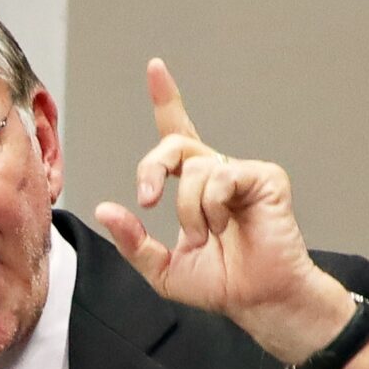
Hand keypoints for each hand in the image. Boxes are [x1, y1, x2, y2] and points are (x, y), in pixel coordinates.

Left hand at [92, 58, 357, 364]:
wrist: (258, 301)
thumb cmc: (223, 285)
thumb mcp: (162, 270)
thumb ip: (133, 242)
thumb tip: (104, 210)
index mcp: (196, 187)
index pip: (177, 135)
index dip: (167, 99)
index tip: (155, 67)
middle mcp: (218, 174)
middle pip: (174, 146)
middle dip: (151, 169)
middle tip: (147, 201)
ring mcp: (241, 174)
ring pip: (194, 170)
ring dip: (190, 211)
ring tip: (208, 236)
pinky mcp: (264, 177)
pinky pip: (221, 177)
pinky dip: (214, 207)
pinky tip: (227, 226)